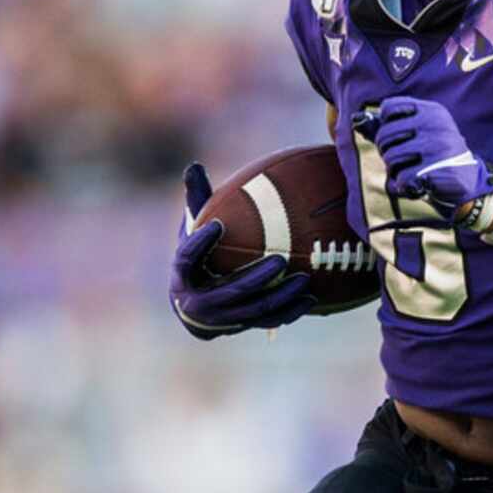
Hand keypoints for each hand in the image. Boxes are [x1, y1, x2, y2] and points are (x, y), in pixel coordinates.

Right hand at [170, 164, 312, 340]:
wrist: (194, 306)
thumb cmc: (197, 258)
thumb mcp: (192, 231)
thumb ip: (197, 203)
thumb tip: (193, 165)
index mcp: (183, 276)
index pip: (187, 260)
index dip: (201, 244)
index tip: (218, 224)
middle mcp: (198, 302)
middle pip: (231, 290)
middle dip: (257, 278)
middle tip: (280, 260)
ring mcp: (221, 319)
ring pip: (254, 310)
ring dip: (281, 296)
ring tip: (303, 280)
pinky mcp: (239, 327)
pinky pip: (267, 321)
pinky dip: (289, 311)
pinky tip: (309, 298)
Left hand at [363, 99, 492, 224]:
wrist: (469, 181)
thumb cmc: (437, 156)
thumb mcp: (420, 134)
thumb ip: (391, 127)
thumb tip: (357, 120)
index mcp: (431, 110)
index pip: (389, 108)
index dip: (384, 126)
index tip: (396, 138)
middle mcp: (434, 124)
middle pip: (385, 134)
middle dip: (385, 151)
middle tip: (397, 160)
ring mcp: (436, 146)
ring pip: (391, 157)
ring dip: (394, 170)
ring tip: (408, 172)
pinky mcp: (436, 169)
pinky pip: (401, 178)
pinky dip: (402, 186)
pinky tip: (414, 186)